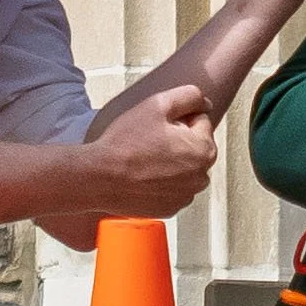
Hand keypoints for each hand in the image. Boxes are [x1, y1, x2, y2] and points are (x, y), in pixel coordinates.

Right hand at [84, 84, 218, 216]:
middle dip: (177, 140)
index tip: (157, 126)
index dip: (177, 118)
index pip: (200, 122)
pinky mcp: (170, 209)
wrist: (101, 178)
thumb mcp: (158, 104)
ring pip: (183, 169)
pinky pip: (171, 189)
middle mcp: (201, 177)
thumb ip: (190, 96)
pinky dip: (162, 182)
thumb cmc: (127, 142)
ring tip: (144, 158)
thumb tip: (205, 103)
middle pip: (194, 147)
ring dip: (171, 162)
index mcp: (204, 150)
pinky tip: (143, 175)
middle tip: (149, 140)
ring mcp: (185, 196)